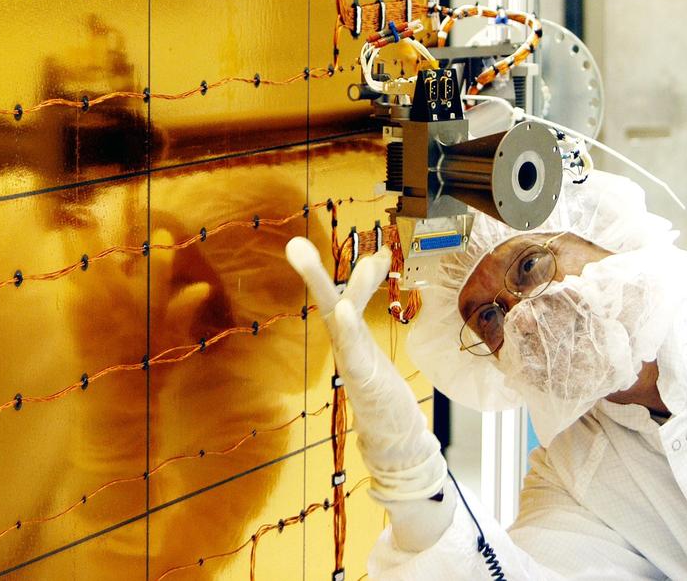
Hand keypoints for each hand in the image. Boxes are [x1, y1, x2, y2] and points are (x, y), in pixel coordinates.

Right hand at [285, 237, 446, 501]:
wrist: (392, 442)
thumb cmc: (382, 393)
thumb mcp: (378, 351)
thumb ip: (376, 329)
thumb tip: (379, 296)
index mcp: (350, 339)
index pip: (347, 299)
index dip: (360, 274)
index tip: (381, 252)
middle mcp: (347, 348)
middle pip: (329, 306)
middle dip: (314, 275)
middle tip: (294, 244)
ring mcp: (352, 364)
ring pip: (337, 323)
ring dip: (324, 292)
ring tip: (309, 266)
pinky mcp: (362, 382)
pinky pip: (353, 352)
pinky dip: (348, 329)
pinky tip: (346, 309)